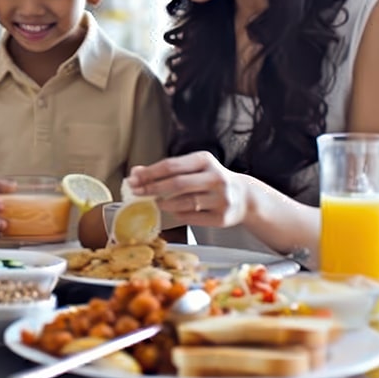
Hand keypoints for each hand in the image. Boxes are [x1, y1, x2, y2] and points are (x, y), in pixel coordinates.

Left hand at [127, 152, 249, 227]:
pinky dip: (178, 214)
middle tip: (136, 192)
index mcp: (205, 160)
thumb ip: (167, 169)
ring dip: (164, 203)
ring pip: (185, 201)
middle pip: (177, 183)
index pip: (171, 165)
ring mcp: (221, 198)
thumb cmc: (211, 180)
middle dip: (152, 188)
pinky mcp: (222, 217)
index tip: (133, 178)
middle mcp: (215, 177)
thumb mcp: (193, 168)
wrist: (245, 197)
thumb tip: (136, 172)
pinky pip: (193, 217)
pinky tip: (172, 210)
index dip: (150, 173)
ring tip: (155, 202)